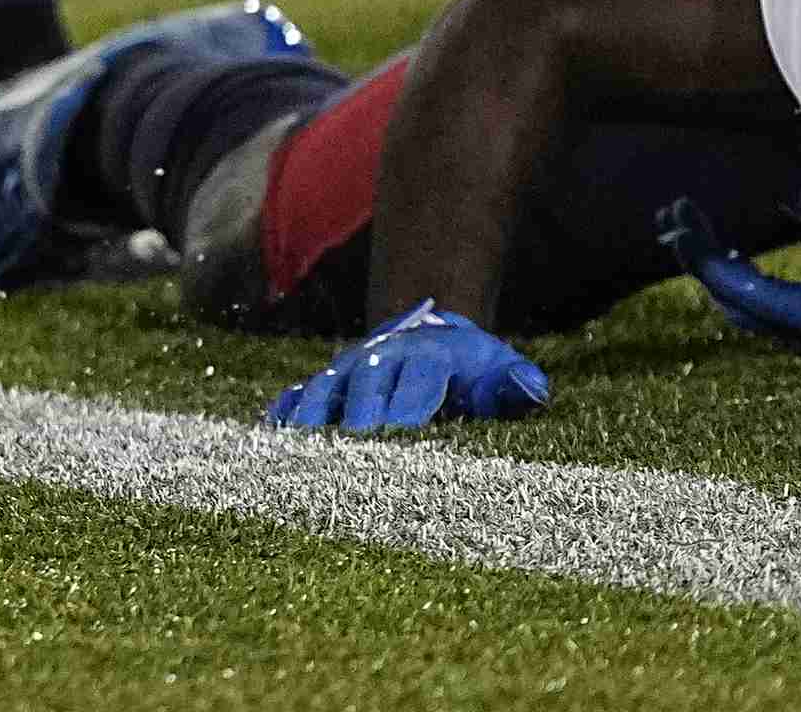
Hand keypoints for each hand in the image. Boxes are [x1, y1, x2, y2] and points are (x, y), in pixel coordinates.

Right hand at [266, 302, 550, 432]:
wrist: (432, 334)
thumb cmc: (476, 370)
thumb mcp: (504, 369)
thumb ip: (518, 382)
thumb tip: (530, 388)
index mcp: (426, 356)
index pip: (413, 385)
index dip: (404, 409)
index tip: (396, 438)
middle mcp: (378, 358)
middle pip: (361, 391)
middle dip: (353, 424)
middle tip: (344, 466)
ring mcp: (346, 369)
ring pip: (321, 393)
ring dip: (310, 423)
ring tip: (297, 459)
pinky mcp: (326, 383)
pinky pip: (296, 396)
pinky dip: (283, 416)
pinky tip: (270, 443)